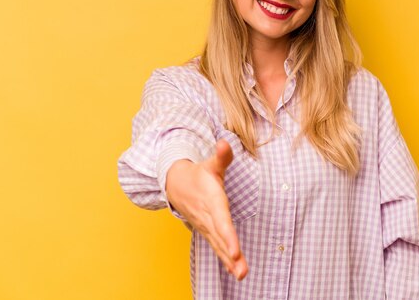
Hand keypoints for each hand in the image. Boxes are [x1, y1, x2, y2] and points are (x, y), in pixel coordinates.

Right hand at [165, 139, 247, 280]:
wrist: (176, 184)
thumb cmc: (198, 173)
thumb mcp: (210, 163)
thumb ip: (221, 156)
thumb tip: (225, 143)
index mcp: (211, 200)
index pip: (221, 220)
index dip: (228, 235)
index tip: (234, 250)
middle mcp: (208, 217)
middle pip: (221, 238)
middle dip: (231, 254)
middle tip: (242, 271)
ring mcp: (207, 226)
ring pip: (219, 245)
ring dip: (230, 262)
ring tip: (242, 275)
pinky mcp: (208, 231)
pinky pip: (217, 247)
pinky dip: (226, 260)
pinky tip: (236, 272)